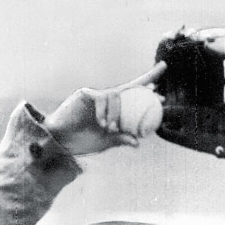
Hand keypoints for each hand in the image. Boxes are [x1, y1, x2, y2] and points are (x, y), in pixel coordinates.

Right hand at [44, 63, 165, 155]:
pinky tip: (102, 124)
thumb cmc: (82, 141)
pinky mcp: (85, 94)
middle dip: (146, 82)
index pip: (133, 98)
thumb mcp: (106, 142)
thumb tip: (138, 142)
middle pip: (129, 87)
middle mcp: (107, 99)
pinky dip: (104, 112)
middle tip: (158, 90)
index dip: (148, 94)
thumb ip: (121, 139)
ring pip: (115, 96)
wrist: (61, 141)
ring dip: (116, 114)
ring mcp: (97, 95)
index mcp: (114, 110)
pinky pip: (101, 98)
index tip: (164, 95)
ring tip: (111, 129)